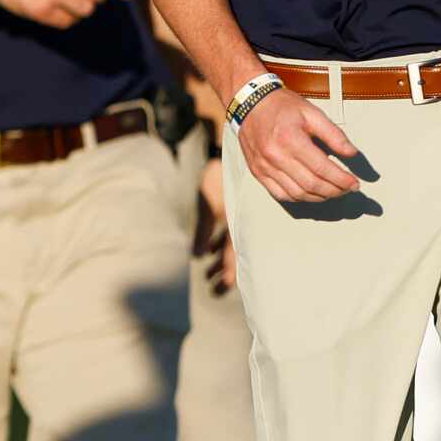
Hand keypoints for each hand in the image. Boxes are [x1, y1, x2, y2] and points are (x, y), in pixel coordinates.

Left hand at [193, 158, 236, 295]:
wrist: (230, 150)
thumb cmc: (218, 178)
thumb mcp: (208, 205)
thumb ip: (203, 231)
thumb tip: (198, 256)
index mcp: (240, 226)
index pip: (234, 258)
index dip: (226, 276)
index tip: (217, 290)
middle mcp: (242, 224)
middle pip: (234, 256)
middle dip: (223, 273)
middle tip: (213, 290)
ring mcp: (238, 217)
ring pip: (229, 245)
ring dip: (219, 260)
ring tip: (208, 274)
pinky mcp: (231, 208)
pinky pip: (226, 232)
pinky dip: (217, 243)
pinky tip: (208, 252)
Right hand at [235, 89, 359, 204]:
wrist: (250, 105)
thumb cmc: (282, 107)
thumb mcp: (312, 113)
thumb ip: (334, 134)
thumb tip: (351, 153)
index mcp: (290, 139)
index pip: (322, 168)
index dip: (342, 180)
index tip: (355, 183)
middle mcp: (275, 156)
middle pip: (311, 185)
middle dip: (334, 190)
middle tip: (347, 189)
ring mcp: (265, 167)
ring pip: (297, 194)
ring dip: (319, 197)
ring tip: (333, 191)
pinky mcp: (258, 172)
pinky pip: (280, 194)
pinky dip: (299, 198)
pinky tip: (311, 193)